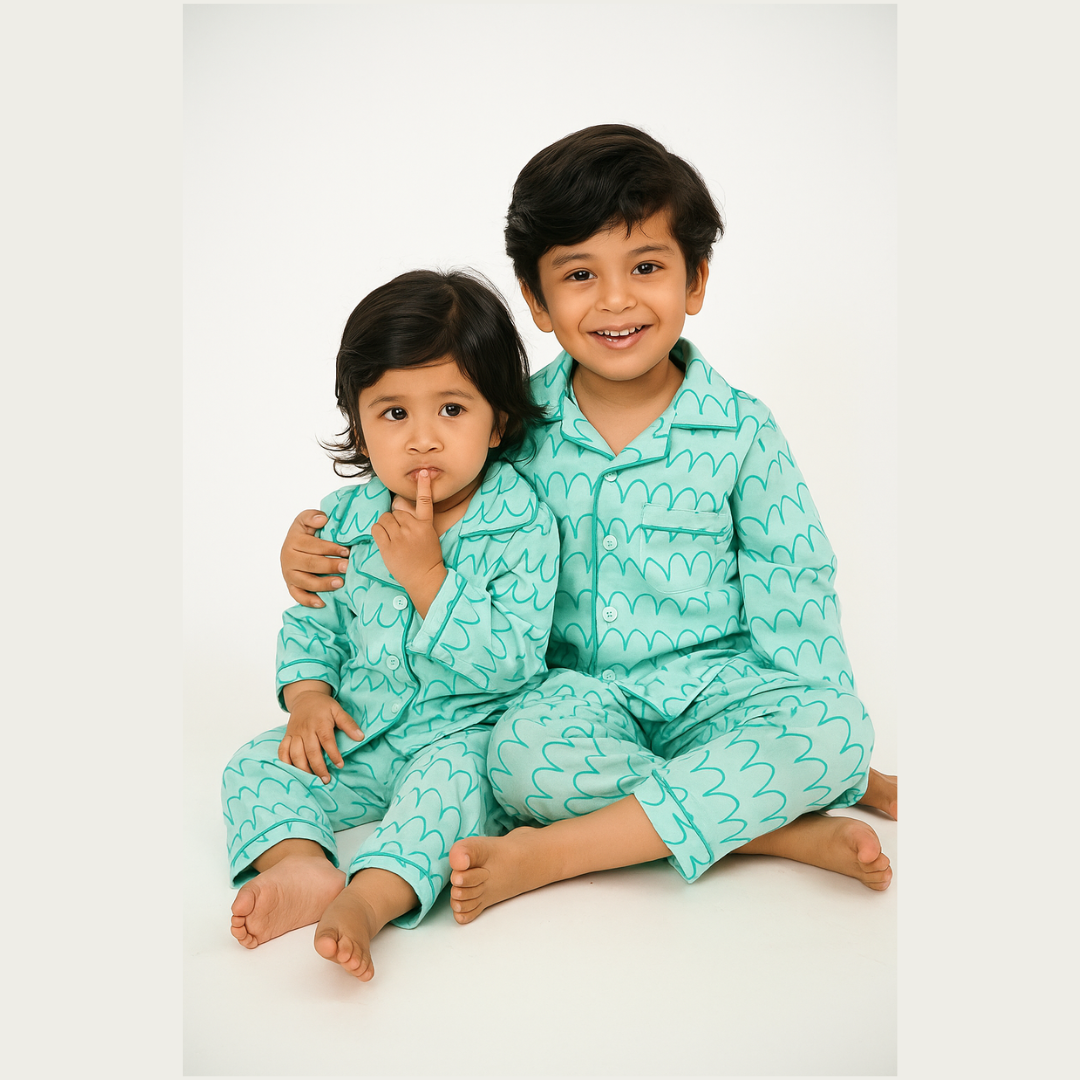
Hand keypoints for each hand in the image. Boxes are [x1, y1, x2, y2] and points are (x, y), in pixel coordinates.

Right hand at [278, 685, 363, 783]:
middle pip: (311, 751)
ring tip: (312, 779)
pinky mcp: (287, 737)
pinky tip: (293, 771)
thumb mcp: (338, 710)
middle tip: (326, 780)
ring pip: (295, 754)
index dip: (333, 753)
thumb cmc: (323, 706)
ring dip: (303, 768)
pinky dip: (285, 762)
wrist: (304, 697)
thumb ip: (348, 724)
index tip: (340, 765)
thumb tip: (360, 737)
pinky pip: (282, 751)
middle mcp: (306, 729)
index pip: (327, 740)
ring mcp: (294, 734)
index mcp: (320, 722)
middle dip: (318, 767)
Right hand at [280, 509, 350, 607]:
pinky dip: (308, 601)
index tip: (345, 551)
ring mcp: (289, 574)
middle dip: (330, 565)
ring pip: (306, 582)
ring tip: (340, 583)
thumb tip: (322, 520)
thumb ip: (312, 517)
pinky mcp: (291, 586)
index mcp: (292, 541)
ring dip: (323, 584)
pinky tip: (322, 603)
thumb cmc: (305, 533)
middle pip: (310, 564)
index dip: (329, 548)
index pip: (312, 545)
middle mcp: (288, 559)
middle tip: (347, 567)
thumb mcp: (305, 520)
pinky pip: (298, 596)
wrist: (293, 546)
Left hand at [371, 470, 445, 613]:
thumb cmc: (427, 557)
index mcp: (425, 525)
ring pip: (385, 518)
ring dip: (386, 525)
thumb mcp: (429, 536)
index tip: (424, 473)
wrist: (424, 577)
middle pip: (396, 511)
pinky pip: (376, 529)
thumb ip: (417, 522)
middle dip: (395, 520)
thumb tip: (399, 510)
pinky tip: (384, 539)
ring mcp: (399, 538)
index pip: (425, 501)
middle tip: (400, 533)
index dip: (424, 486)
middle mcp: (412, 528)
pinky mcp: (388, 546)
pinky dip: (378, 531)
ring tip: (393, 537)